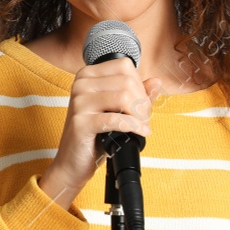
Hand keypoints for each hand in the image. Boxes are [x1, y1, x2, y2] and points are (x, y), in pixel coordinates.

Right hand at [40, 57, 161, 207]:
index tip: (141, 105)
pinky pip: (116, 119)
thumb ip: (136, 94)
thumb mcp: (116, 110)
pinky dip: (134, 127)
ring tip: (141, 127)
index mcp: (87, 75)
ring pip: (124, 97)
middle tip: (144, 120)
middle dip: (143, 103)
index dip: (140, 85)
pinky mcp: (81, 122)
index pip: (125, 66)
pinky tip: (139, 133)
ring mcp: (79, 102)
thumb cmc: (95, 135)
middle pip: (127, 82)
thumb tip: (156, 82)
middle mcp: (80, 84)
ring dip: (140, 115)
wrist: (73, 162)